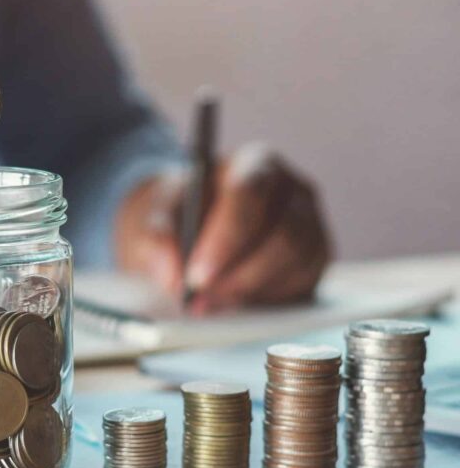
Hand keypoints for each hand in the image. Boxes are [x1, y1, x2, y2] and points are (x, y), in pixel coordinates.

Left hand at [116, 143, 332, 313]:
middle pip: (283, 234)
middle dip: (239, 275)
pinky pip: (303, 284)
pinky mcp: (315, 260)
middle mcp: (293, 190)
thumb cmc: (177, 214)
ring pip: (296, 264)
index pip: (250, 194)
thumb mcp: (152, 217)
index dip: (226, 238)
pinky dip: (266, 299)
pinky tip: (233, 301)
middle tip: (200, 300)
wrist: (189, 225)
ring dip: (249, 290)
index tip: (196, 276)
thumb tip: (172, 275)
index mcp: (254, 164)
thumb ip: (156, 239)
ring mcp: (311, 225)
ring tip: (208, 303)